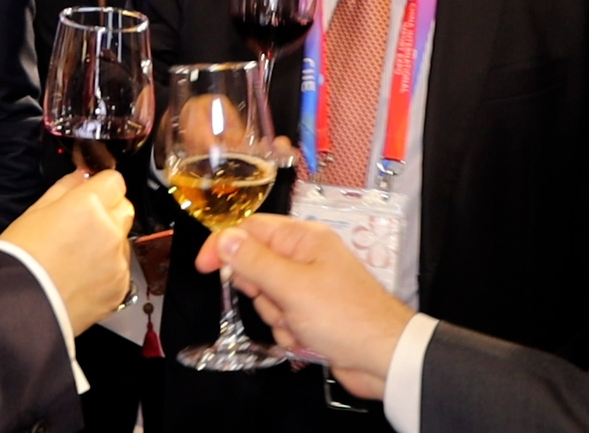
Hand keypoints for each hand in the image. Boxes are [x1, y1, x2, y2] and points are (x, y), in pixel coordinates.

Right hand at [0, 170, 134, 333]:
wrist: (19, 305)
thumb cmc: (20, 259)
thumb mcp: (35, 211)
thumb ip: (64, 189)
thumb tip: (81, 178)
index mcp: (89, 205)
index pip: (115, 181)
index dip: (101, 186)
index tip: (92, 194)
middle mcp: (110, 230)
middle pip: (124, 208)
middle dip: (108, 212)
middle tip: (82, 226)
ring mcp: (118, 261)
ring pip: (123, 240)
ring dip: (108, 243)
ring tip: (77, 258)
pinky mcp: (120, 287)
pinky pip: (121, 269)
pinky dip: (107, 271)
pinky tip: (81, 277)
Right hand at [195, 215, 413, 398]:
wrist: (384, 358)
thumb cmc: (346, 316)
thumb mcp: (292, 287)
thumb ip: (254, 262)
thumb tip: (224, 239)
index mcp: (304, 239)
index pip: (251, 230)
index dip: (225, 245)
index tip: (205, 266)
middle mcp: (306, 258)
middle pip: (256, 266)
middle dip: (260, 291)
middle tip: (278, 302)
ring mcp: (309, 287)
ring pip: (267, 297)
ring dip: (276, 316)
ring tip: (301, 324)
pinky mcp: (312, 314)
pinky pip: (282, 318)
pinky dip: (289, 331)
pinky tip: (309, 338)